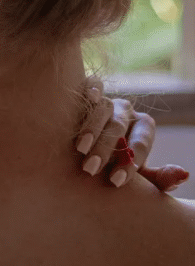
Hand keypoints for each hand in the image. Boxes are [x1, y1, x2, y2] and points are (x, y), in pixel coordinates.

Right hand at [75, 79, 189, 191]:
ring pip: (104, 107)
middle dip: (106, 148)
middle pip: (119, 126)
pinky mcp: (89, 94)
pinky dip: (92, 87)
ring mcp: (107, 100)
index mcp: (143, 128)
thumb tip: (184, 174)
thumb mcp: (136, 175)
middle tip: (92, 169)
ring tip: (82, 149)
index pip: (140, 143)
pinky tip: (90, 98)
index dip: (129, 162)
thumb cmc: (113, 165)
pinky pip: (93, 84)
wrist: (89, 155)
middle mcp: (126, 112)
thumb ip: (159, 177)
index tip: (116, 181)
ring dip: (92, 128)